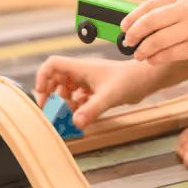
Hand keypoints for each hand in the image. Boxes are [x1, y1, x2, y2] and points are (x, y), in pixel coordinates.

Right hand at [34, 56, 161, 128]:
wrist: (146, 79)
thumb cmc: (129, 80)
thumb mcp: (109, 96)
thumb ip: (92, 109)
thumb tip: (75, 122)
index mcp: (80, 67)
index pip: (52, 65)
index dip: (42, 78)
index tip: (42, 96)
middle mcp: (81, 73)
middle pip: (55, 79)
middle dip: (49, 94)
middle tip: (50, 111)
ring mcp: (88, 81)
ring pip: (66, 90)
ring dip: (62, 103)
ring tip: (63, 117)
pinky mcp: (95, 90)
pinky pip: (78, 98)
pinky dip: (75, 107)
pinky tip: (80, 116)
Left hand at [120, 0, 187, 65]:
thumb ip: (173, 10)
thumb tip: (142, 23)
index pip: (150, 5)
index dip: (133, 17)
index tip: (124, 25)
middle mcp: (186, 8)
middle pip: (149, 22)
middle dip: (134, 33)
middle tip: (128, 42)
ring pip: (157, 40)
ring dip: (143, 49)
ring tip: (139, 54)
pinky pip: (169, 54)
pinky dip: (156, 58)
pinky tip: (152, 60)